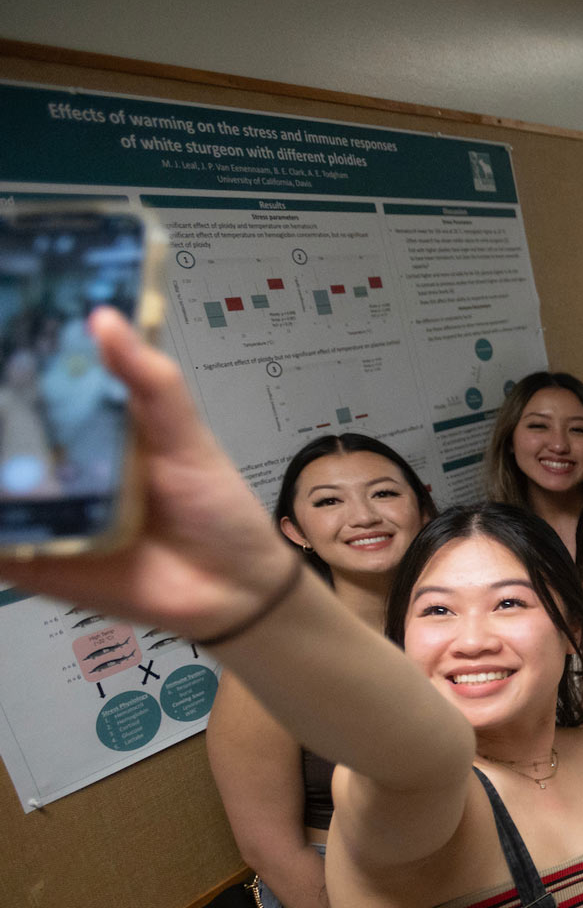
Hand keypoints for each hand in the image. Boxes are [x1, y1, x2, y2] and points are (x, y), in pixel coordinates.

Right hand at [0, 309, 296, 637]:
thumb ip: (150, 383)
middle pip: (0, 432)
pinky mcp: (32, 561)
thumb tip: (105, 318)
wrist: (233, 589)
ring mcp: (39, 512)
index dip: (4, 360)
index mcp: (88, 427)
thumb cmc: (215, 506)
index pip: (28, 385)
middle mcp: (55, 465)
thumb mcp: (187, 437)